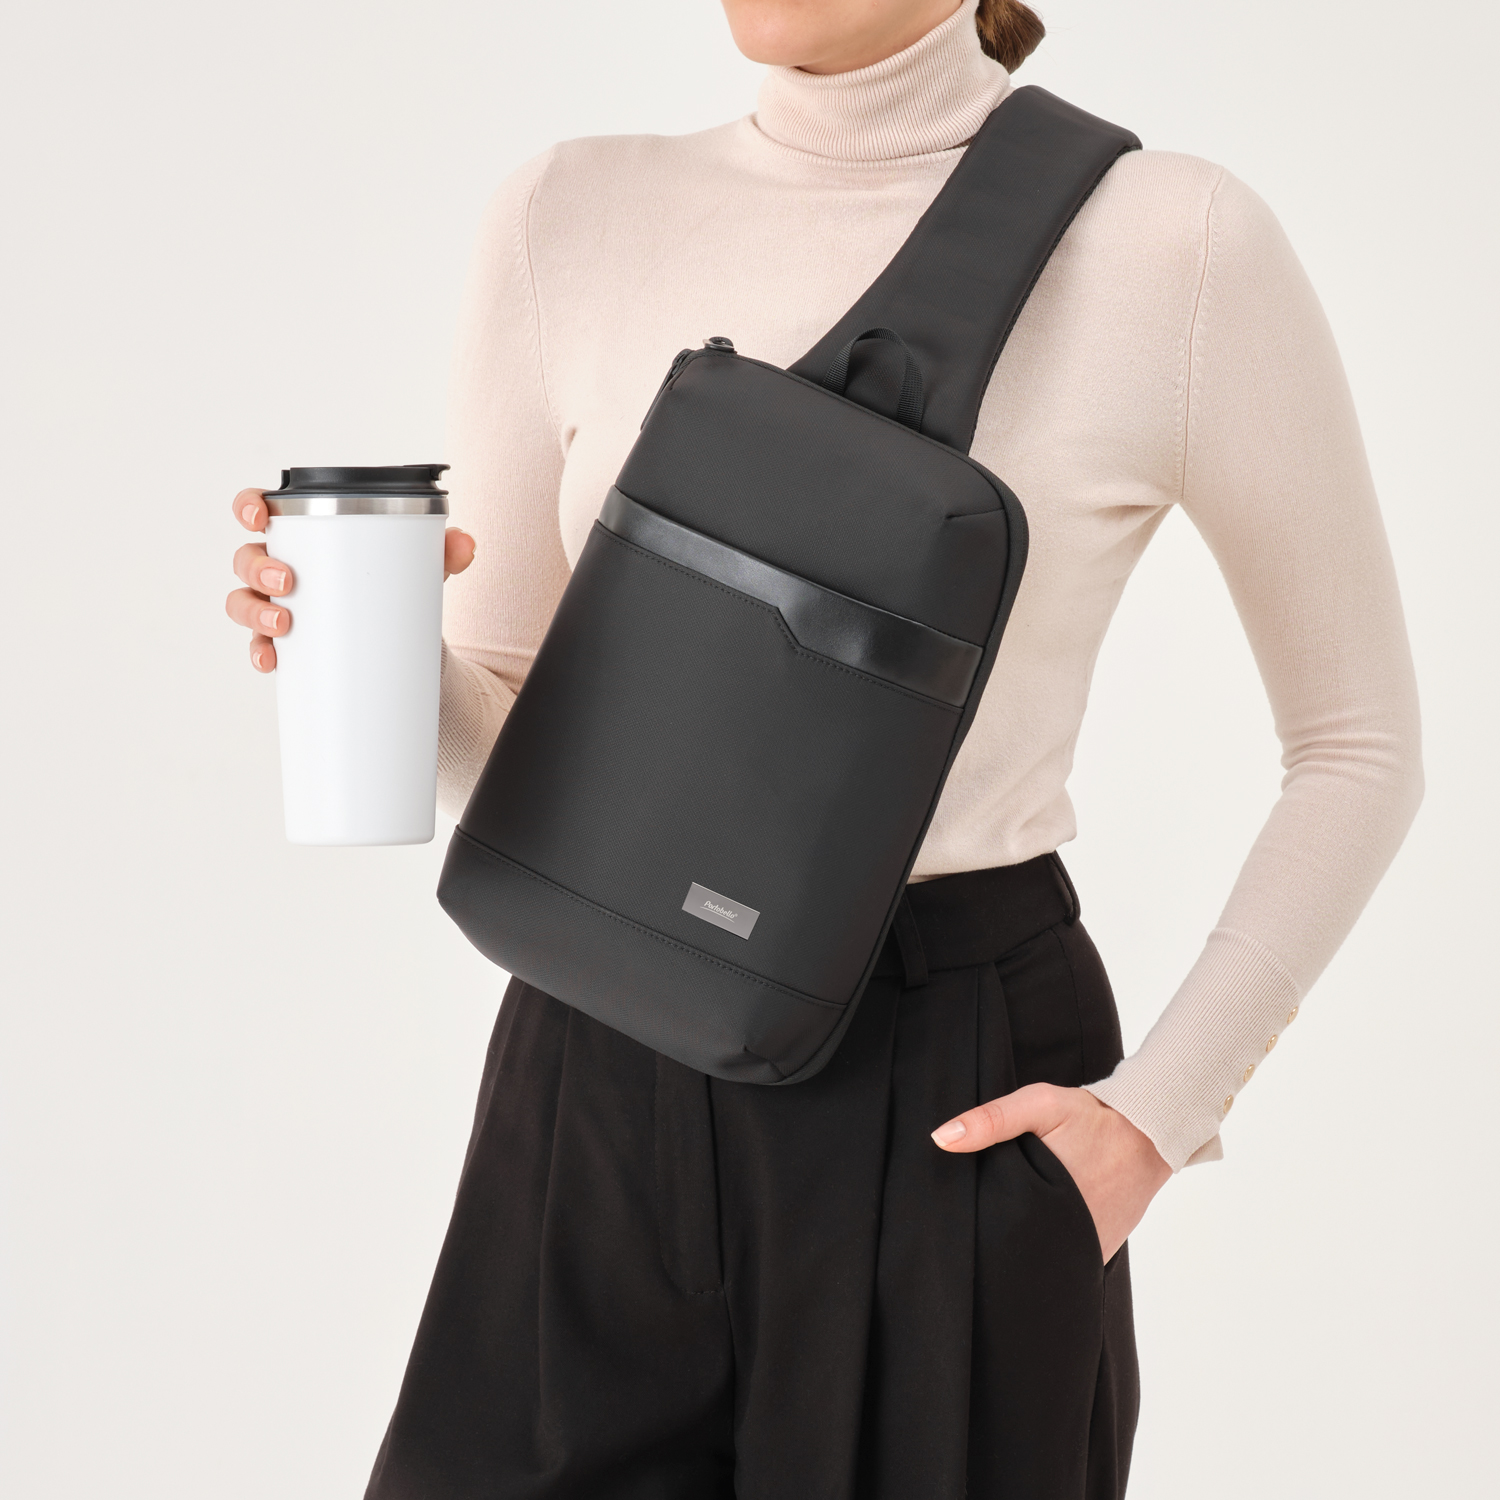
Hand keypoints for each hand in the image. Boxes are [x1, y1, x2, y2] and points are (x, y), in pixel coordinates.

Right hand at [225, 487, 476, 671]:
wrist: (398, 636)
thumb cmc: (391, 583)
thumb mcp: (416, 564)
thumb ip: (442, 551)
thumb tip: (466, 544)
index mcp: (302, 536)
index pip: (260, 511)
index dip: (249, 507)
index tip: (258, 515)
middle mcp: (279, 567)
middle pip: (247, 559)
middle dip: (259, 568)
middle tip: (287, 580)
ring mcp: (276, 605)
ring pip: (243, 602)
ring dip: (256, 610)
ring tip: (284, 621)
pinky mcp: (285, 642)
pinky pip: (259, 645)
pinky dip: (261, 652)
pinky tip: (270, 660)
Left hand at [932, 1083, 1170, 1262]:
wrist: (1152, 1132)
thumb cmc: (1094, 1117)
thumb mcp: (1040, 1105)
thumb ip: (992, 1120)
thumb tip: (941, 1138)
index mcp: (1047, 1206)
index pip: (996, 1232)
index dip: (976, 1227)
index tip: (959, 1220)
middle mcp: (1069, 1237)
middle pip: (1016, 1248)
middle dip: (998, 1238)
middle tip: (981, 1221)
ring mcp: (1088, 1250)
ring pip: (1041, 1256)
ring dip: (1024, 1243)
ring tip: (1006, 1227)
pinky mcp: (1100, 1251)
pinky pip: (1066, 1255)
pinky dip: (1051, 1244)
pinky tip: (1036, 1227)